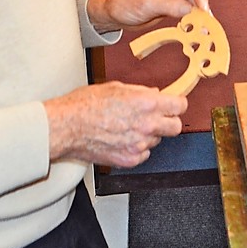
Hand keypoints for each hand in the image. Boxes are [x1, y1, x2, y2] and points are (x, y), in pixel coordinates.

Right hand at [46, 81, 186, 167]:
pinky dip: (137, 148)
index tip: (174, 105)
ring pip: (157, 141)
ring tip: (128, 127)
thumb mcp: (116, 88)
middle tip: (158, 118)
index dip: (176, 104)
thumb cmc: (85, 105)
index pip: (180, 105)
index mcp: (146, 103)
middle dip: (169, 122)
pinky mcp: (129, 159)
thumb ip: (140, 92)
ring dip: (149, 135)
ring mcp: (139, 145)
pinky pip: (143, 154)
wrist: (66, 127)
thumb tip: (154, 94)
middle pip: (176, 127)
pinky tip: (122, 139)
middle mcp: (147, 125)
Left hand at [87, 0, 209, 32]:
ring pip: (192, 0)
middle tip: (207, 20)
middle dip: (201, 5)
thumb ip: (171, 6)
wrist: (115, 13)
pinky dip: (192, 16)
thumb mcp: (147, 4)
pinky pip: (186, 8)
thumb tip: (191, 10)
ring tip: (203, 25)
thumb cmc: (124, 3)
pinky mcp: (171, 2)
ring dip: (198, 13)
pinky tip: (195, 24)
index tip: (204, 9)